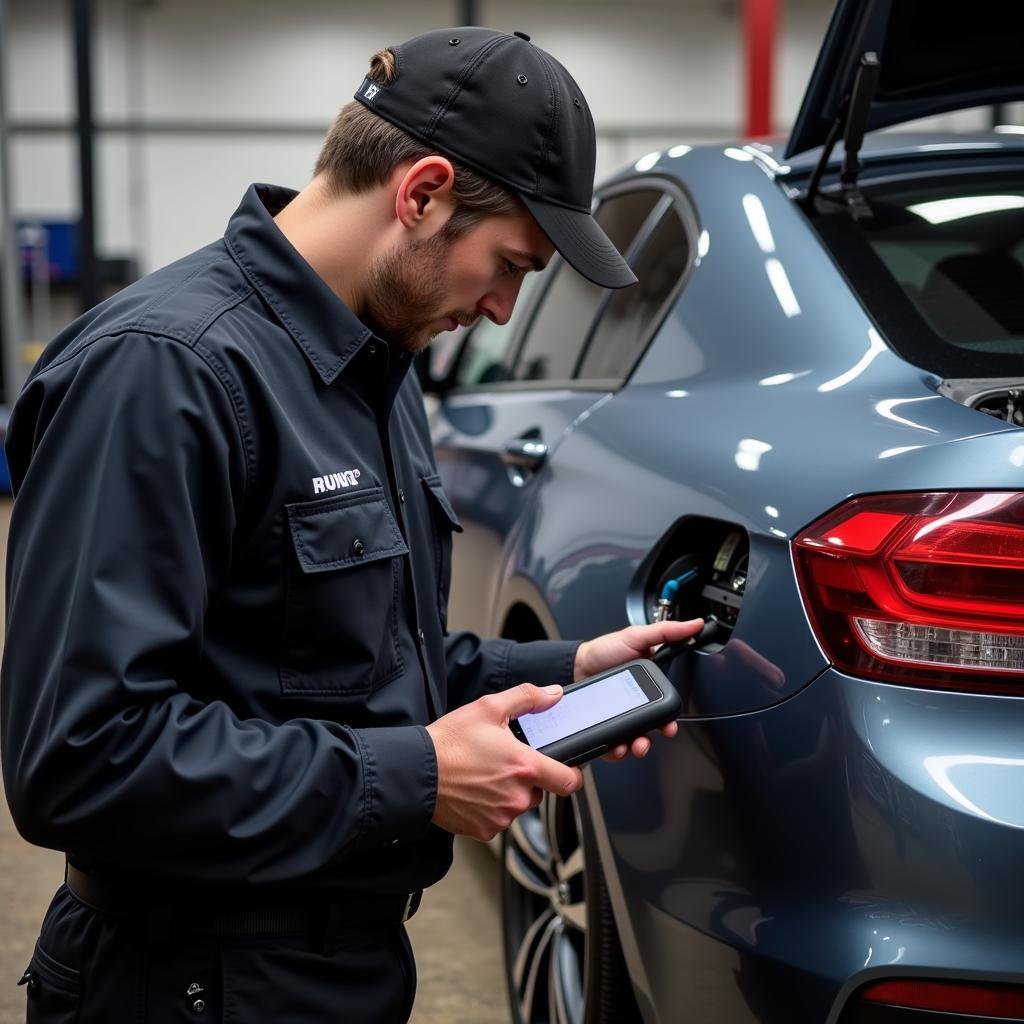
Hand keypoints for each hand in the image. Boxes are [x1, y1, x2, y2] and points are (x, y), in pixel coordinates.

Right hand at [425, 684, 583, 841]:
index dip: (571, 774)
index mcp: (524, 766)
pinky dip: (491, 808)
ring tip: (485, 774)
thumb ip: (527, 698)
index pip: (570, 781)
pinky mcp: (485, 831)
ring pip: (518, 805)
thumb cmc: (449, 742)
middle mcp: (517, 796)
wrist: (417, 772)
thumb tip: (553, 694)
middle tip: (505, 762)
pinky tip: (475, 791)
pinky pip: (499, 820)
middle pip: (541, 792)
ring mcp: (501, 816)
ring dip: (509, 793)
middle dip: (529, 778)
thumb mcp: (489, 708)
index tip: (564, 768)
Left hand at [573, 619, 703, 760]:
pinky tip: (616, 746)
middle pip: (652, 728)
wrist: (573, 665)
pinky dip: (616, 750)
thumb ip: (666, 632)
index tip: (670, 725)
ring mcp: (621, 717)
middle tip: (649, 739)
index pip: (665, 707)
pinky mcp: (605, 728)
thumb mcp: (636, 637)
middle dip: (653, 738)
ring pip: (635, 740)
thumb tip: (694, 625)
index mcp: (648, 685)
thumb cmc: (603, 651)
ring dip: (637, 746)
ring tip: (633, 745)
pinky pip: (614, 745)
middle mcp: (637, 703)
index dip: (670, 719)